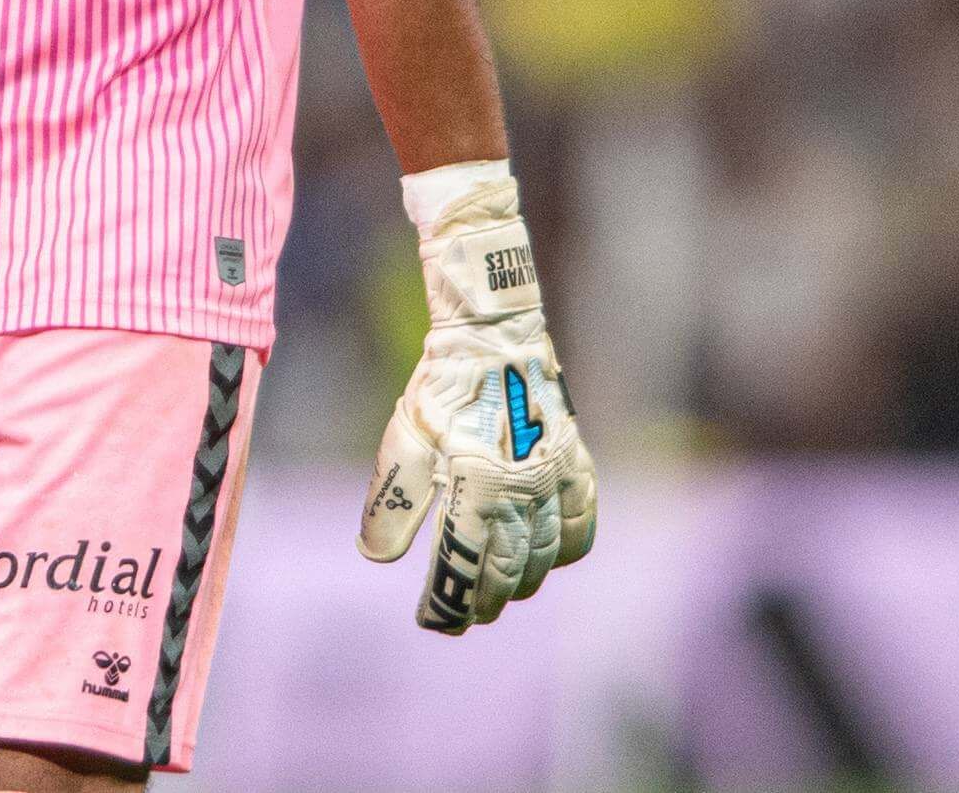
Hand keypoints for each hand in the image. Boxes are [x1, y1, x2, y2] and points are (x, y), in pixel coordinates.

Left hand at [357, 162, 596, 631]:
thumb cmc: (442, 389)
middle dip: (484, 601)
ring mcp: (557, 477)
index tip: (431, 621)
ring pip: (547, 555)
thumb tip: (376, 557)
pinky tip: (545, 556)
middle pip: (509, 570)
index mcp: (480, 482)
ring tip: (498, 592)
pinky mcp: (575, 463)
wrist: (494, 336)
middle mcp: (526, 487)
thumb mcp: (403, 440)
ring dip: (521, 582)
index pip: (465, 564)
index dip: (448, 602)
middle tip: (464, 617)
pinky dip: (565, 550)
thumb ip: (393, 503)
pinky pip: (581, 524)